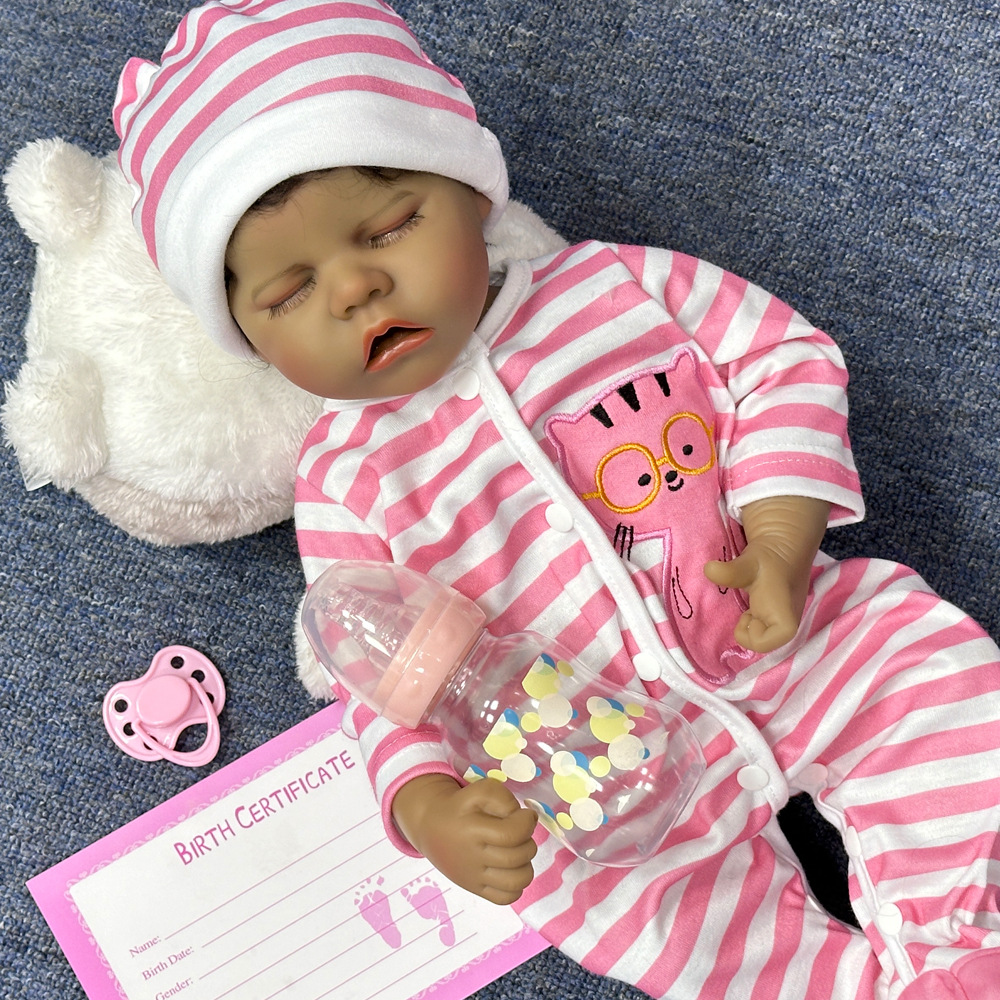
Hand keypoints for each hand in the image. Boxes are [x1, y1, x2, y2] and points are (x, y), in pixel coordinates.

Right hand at [391, 773, 537, 904]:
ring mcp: (473, 877)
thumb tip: (524, 819)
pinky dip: (517, 885)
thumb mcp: (477, 791)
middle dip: (528, 841)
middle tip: (520, 831)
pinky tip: (512, 868)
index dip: (527, 823)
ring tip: (517, 851)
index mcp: (473, 830)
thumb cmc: (459, 806)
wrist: (430, 826)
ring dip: (526, 864)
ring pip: (516, 881)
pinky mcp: (474, 889)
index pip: (512, 835)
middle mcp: (473, 858)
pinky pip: (506, 898)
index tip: (527, 815)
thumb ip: (502, 798)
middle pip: (517, 857)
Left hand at [704, 496, 829, 653]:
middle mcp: (786, 625)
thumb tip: (708, 569)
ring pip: (759, 636)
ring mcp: (781, 620)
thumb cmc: (770, 558)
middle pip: (760, 644)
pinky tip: (749, 605)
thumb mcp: (749, 564)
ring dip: (748, 624)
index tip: (746, 613)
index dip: (749, 634)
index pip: (763, 645)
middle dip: (747, 630)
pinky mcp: (774, 614)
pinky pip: (760, 628)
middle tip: (745, 610)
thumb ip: (730, 571)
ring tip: (747, 606)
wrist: (784, 544)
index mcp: (785, 621)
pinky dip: (750, 620)